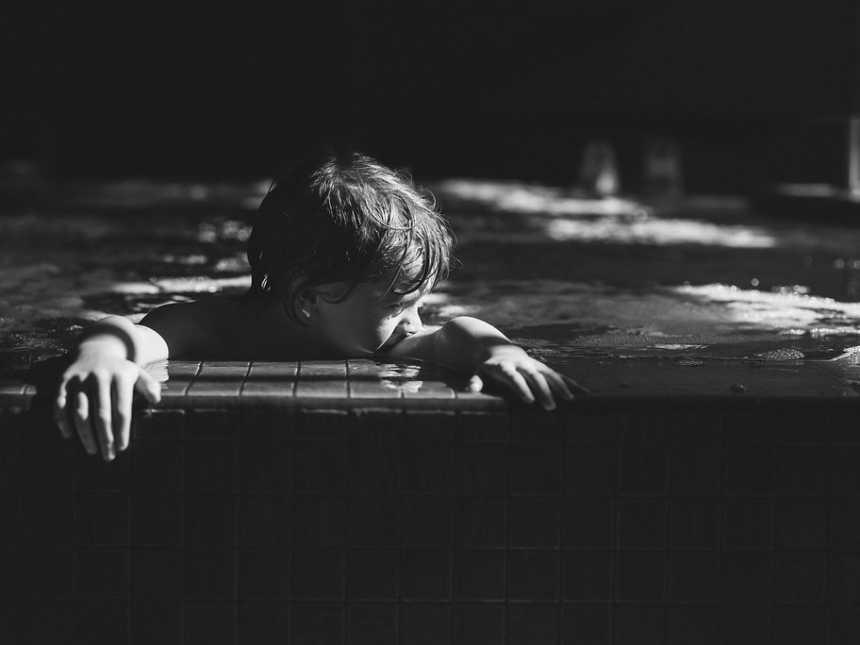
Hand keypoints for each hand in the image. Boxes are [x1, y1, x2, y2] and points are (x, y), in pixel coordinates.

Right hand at [53, 353, 161, 460]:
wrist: (95, 350)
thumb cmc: (119, 370)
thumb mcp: (137, 373)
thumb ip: (149, 386)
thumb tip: (155, 400)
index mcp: (120, 378)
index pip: (122, 410)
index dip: (122, 431)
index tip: (122, 448)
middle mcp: (99, 378)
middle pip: (102, 414)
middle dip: (105, 438)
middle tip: (108, 456)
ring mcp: (80, 379)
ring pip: (81, 412)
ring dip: (85, 434)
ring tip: (92, 450)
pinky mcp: (63, 382)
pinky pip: (60, 404)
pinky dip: (62, 420)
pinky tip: (68, 435)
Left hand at [469, 345, 587, 409]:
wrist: (497, 350)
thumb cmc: (486, 368)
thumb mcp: (477, 373)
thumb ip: (475, 381)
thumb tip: (471, 387)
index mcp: (505, 366)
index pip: (514, 377)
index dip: (521, 388)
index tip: (529, 401)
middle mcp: (522, 364)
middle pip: (534, 377)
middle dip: (543, 391)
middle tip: (550, 407)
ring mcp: (535, 365)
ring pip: (550, 374)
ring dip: (561, 387)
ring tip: (571, 401)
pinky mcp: (543, 368)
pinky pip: (559, 376)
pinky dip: (572, 384)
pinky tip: (585, 394)